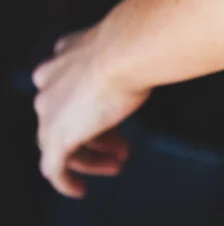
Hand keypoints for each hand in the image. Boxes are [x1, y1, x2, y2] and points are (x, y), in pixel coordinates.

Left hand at [32, 26, 149, 197]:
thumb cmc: (141, 40)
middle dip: (96, 132)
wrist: (130, 47)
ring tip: (119, 162)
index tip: (117, 117)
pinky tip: (79, 190)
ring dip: (89, 155)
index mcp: (62, 58)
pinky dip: (66, 181)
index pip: (68, 89)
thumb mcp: (132, 45)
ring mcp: (49, 111)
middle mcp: (48, 83)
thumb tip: (168, 45)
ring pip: (60, 142)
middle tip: (123, 145)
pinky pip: (54, 168)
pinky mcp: (57, 135)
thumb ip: (132, 52)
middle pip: (65, 116)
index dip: (92, 105)